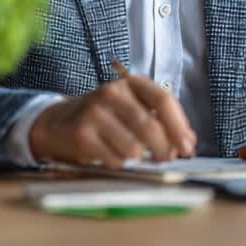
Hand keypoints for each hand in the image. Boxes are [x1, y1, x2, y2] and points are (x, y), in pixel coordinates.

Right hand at [29, 75, 196, 166]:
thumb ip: (160, 120)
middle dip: (164, 149)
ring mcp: (94, 112)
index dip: (179, 125)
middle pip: (150, 126)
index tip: (187, 146)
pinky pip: (114, 159)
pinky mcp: (82, 134)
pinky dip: (119, 163)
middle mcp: (111, 92)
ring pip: (133, 148)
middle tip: (166, 159)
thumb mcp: (132, 107)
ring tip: (129, 153)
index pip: (163, 99)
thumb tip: (188, 141)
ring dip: (138, 158)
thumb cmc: (104, 116)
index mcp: (129, 82)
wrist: (58, 122)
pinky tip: (110, 155)